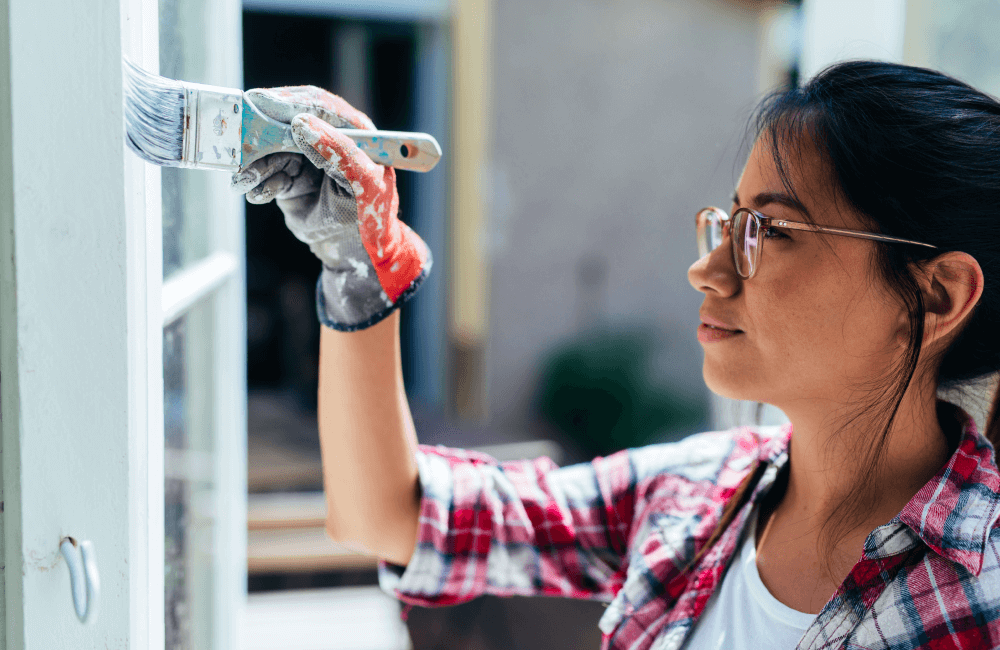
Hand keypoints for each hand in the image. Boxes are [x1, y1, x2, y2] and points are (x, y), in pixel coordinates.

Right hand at [231, 87, 431, 330]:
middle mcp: (327, 138)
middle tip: (239, 135)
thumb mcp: (362, 182)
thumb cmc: (370, 215)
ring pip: (271, 146)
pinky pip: (266, 171)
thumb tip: (301, 124)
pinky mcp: (289, 175)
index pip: (319, 106)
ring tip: (245, 178)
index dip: (291, 102)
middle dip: (263, 130)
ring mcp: (306, 156)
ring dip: (255, 162)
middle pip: (288, 120)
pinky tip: (258, 192)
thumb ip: (338, 152)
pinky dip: (258, 181)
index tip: (263, 103)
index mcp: (353, 131)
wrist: (354, 249)